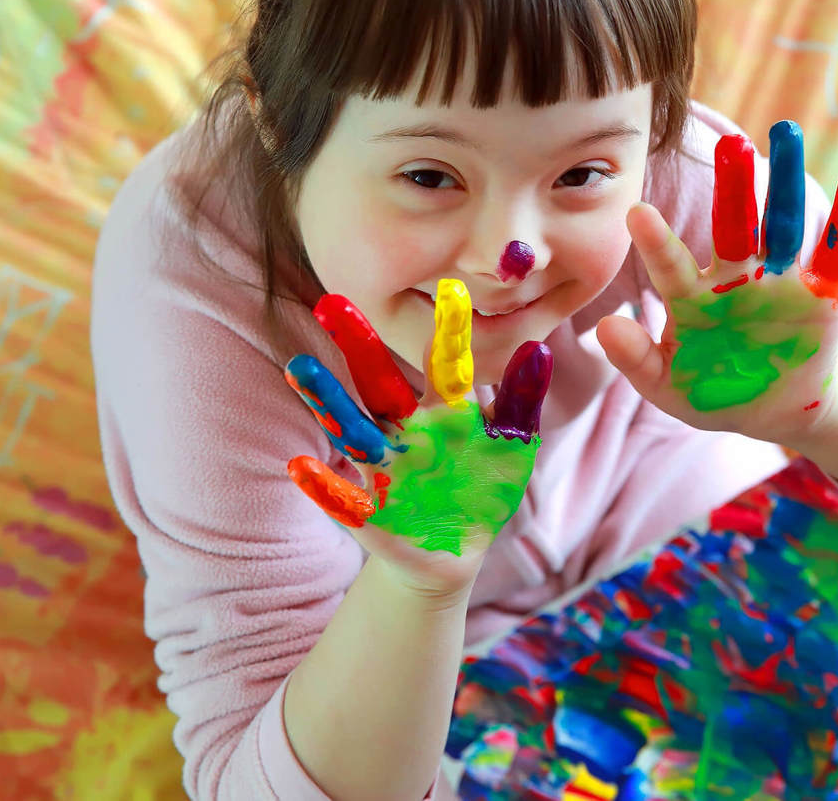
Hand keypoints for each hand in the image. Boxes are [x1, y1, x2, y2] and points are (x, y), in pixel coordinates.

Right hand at [284, 280, 552, 595]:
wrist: (456, 551)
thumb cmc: (483, 488)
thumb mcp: (511, 446)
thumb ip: (521, 402)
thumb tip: (537, 349)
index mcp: (444, 410)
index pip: (444, 363)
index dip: (448, 330)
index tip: (450, 286)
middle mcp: (406, 430)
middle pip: (380, 383)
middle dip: (359, 346)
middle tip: (332, 301)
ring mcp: (384, 468)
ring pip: (352, 429)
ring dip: (327, 400)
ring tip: (300, 367)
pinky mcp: (369, 513)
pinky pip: (343, 498)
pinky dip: (323, 485)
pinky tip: (301, 467)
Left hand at [597, 121, 837, 445]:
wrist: (770, 411)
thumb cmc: (710, 392)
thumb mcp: (668, 386)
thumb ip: (636, 360)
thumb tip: (603, 327)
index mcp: (692, 298)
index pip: (672, 266)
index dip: (656, 243)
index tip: (636, 213)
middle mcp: (734, 278)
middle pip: (732, 225)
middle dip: (732, 187)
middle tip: (729, 145)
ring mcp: (778, 281)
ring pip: (782, 224)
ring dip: (785, 182)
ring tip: (785, 133)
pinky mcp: (821, 292)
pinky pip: (835, 249)